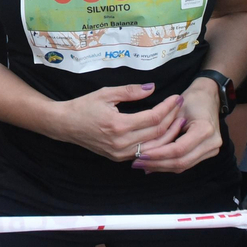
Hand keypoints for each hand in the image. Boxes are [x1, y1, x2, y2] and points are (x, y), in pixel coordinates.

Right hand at [49, 82, 184, 161]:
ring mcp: (121, 153)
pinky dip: (158, 144)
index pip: (153, 118)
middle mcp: (121, 143)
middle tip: (181, 107)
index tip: (176, 98)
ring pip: (156, 147)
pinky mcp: (120, 158)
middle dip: (173, 119)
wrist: (65, 125)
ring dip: (170, 134)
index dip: (168, 107)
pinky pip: (146, 153)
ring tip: (179, 121)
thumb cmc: (84, 106)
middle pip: (158, 133)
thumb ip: (130, 91)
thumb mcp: (106, 93)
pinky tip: (166, 134)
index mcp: (118, 125)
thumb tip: (152, 88)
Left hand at [132, 76, 223, 173]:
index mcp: (204, 129)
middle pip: (181, 161)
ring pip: (183, 165)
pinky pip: (186, 163)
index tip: (140, 154)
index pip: (178, 149)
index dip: (158, 154)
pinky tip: (153, 164)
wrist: (209, 97)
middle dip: (158, 164)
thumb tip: (142, 146)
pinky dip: (169, 164)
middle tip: (137, 162)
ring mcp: (212, 149)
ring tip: (142, 164)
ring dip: (162, 166)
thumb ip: (161, 128)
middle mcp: (211, 142)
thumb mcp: (174, 109)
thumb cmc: (191, 99)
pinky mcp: (208, 152)